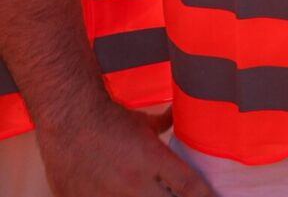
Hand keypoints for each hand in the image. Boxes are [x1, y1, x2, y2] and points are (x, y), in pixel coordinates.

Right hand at [37, 101, 214, 195]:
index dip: (205, 196)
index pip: (189, 186)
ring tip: (145, 191)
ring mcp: (105, 196)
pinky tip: (117, 193)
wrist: (66, 117)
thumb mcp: (142, 122)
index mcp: (153, 161)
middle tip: (175, 193)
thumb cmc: (108, 118)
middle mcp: (133, 183)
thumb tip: (178, 115)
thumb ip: (163, 124)